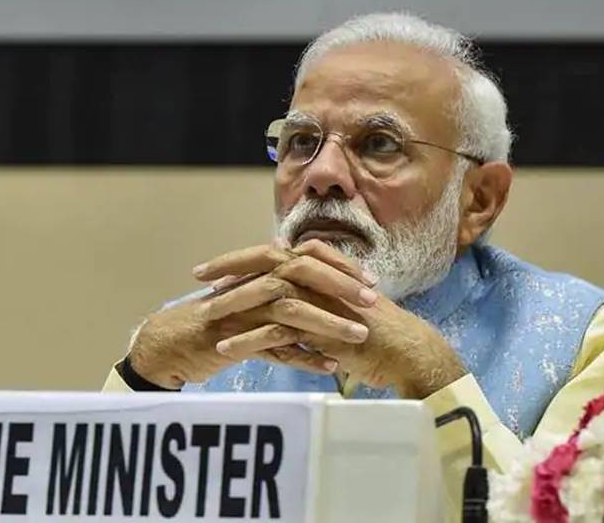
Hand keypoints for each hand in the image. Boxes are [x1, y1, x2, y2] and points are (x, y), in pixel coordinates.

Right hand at [126, 241, 374, 388]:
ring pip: (292, 310)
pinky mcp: (233, 338)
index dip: (339, 264)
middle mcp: (252, 283)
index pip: (306, 254)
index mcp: (260, 270)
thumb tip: (323, 289)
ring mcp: (242, 310)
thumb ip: (282, 289)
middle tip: (372, 301)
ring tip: (359, 336)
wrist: (172, 342)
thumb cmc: (217, 321)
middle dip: (340, 286)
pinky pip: (274, 347)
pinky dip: (304, 356)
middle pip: (302, 274)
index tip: (370, 280)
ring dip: (329, 323)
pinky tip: (329, 366)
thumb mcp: (252, 298)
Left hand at [196, 240, 465, 397]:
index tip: (215, 266)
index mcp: (321, 268)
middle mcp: (318, 278)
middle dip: (229, 267)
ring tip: (203, 315)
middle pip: (266, 262)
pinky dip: (246, 340)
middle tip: (198, 275)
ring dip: (232, 305)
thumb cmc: (376, 329)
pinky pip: (275, 332)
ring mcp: (319, 301)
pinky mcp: (319, 329)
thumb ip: (318, 287)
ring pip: (266, 295)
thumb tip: (292, 277)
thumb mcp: (342, 302)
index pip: (274, 252)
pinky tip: (223, 349)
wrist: (405, 350)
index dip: (242, 257)